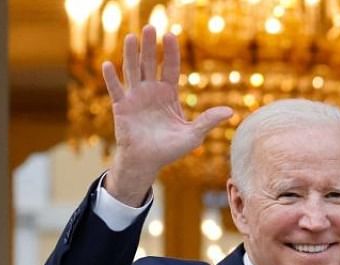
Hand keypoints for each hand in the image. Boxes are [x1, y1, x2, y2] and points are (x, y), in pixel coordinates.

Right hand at [100, 26, 232, 204]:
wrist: (148, 162)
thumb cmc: (170, 149)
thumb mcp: (193, 135)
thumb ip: (208, 121)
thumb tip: (231, 112)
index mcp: (168, 94)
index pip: (170, 68)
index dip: (171, 52)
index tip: (170, 35)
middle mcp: (151, 91)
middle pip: (150, 64)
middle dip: (150, 46)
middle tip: (150, 27)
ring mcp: (135, 97)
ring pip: (133, 71)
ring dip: (131, 54)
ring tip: (131, 37)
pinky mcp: (122, 107)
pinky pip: (116, 90)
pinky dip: (111, 78)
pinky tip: (108, 64)